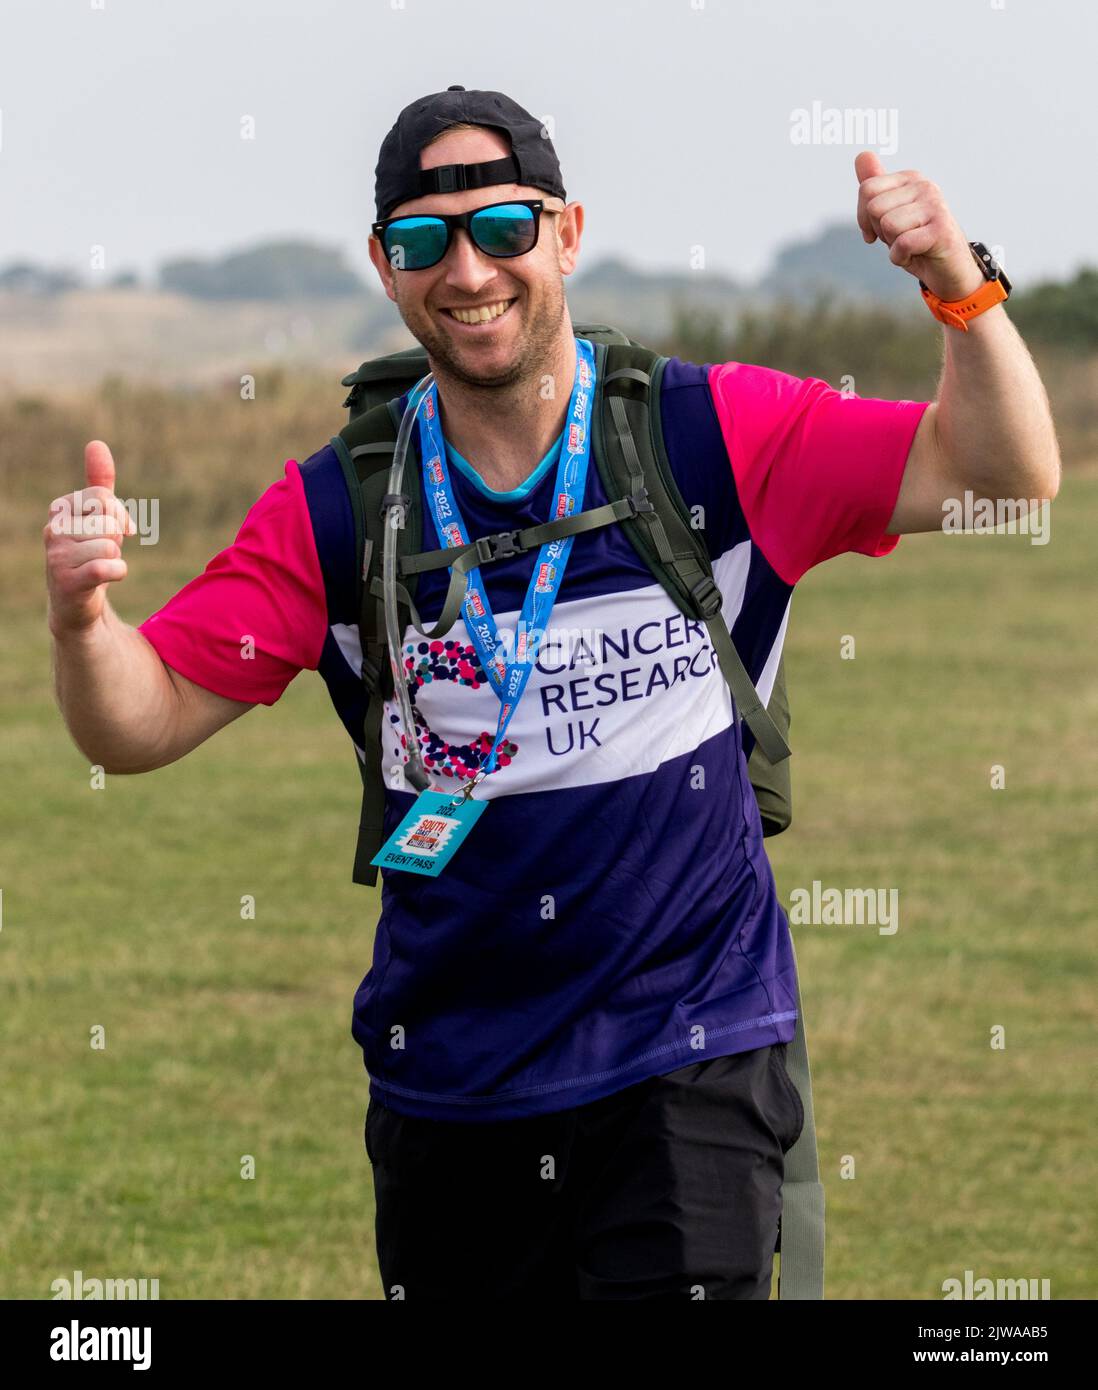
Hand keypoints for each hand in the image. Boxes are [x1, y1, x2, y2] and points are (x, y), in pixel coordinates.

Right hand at [45, 440, 135, 634]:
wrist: (76, 603)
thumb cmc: (88, 554)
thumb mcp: (95, 516)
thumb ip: (99, 482)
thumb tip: (96, 443)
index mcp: (60, 509)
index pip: (103, 496)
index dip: (120, 515)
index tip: (118, 532)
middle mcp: (53, 529)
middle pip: (108, 520)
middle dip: (117, 539)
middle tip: (104, 554)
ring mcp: (56, 556)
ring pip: (110, 544)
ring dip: (115, 558)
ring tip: (99, 567)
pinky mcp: (67, 581)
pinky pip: (107, 566)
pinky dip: (117, 572)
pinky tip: (106, 578)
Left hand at [854, 151, 983, 301]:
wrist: (947, 271)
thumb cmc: (915, 243)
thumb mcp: (889, 215)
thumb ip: (875, 186)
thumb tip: (862, 154)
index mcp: (910, 179)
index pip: (866, 189)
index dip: (864, 218)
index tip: (880, 230)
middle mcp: (925, 186)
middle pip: (874, 208)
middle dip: (880, 232)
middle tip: (901, 239)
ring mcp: (935, 206)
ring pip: (887, 225)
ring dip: (892, 245)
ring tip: (911, 246)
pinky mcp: (941, 229)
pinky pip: (901, 244)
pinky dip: (901, 258)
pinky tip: (917, 255)